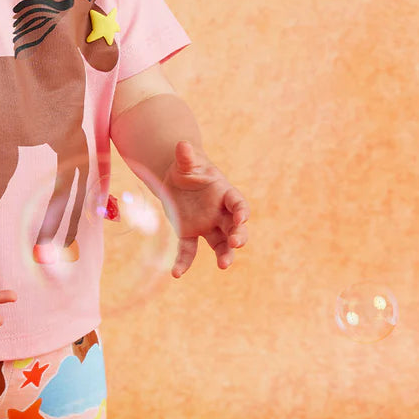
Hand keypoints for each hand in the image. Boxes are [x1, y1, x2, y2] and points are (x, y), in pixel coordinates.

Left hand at [161, 141, 248, 276]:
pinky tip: (176, 273)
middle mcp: (220, 212)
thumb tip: (182, 145)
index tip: (242, 218)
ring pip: (220, 244)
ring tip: (224, 265)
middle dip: (238, 236)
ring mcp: (207, 225)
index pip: (238, 203)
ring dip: (224, 254)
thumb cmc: (188, 166)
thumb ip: (185, 156)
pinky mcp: (190, 233)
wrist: (176, 177)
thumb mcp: (186, 160)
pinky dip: (184, 261)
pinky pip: (189, 250)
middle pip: (234, 227)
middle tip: (236, 244)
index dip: (241, 211)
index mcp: (224, 193)